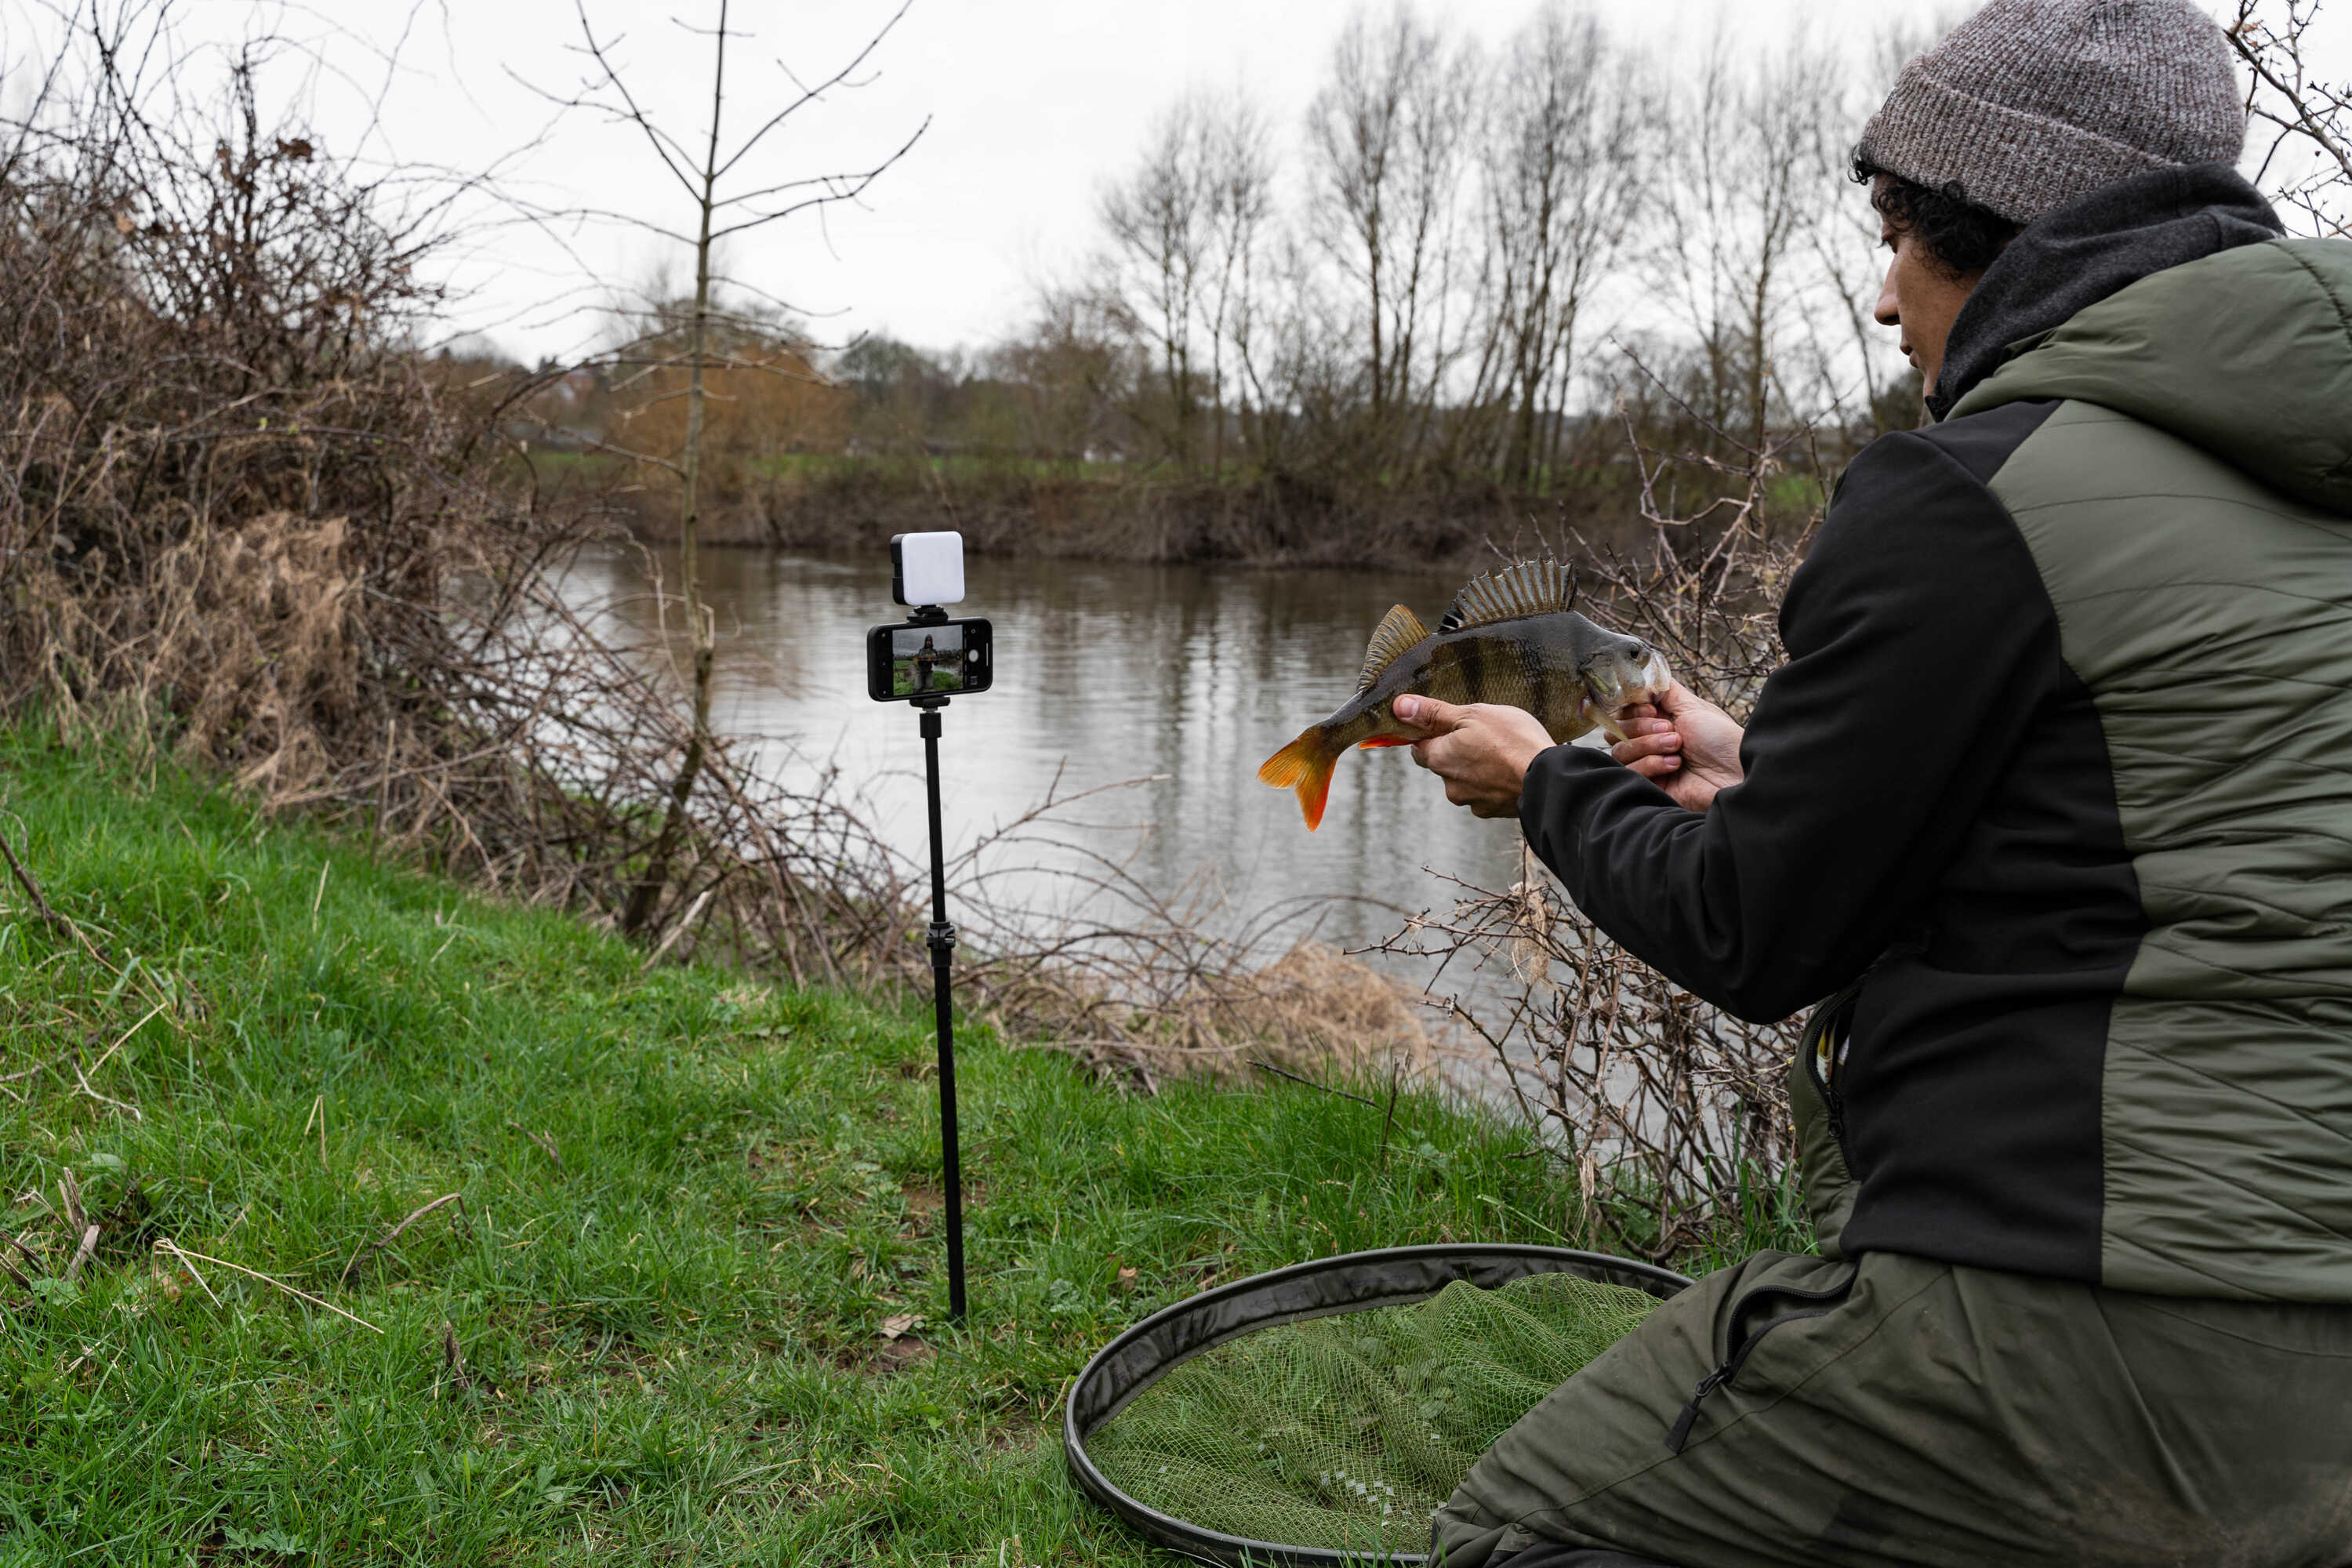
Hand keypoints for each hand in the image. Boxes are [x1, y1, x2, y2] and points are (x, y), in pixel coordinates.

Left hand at [1393, 695, 1553, 818]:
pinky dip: (1495, 782)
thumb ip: (1434, 713)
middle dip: (1458, 751)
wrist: (1548, 779)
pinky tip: (1512, 769)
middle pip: (1445, 764)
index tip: (1448, 725)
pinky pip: (1488, 793)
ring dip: (1479, 767)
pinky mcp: (1493, 811)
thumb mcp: (1472, 715)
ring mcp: (1472, 801)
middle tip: (1484, 735)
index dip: (1431, 734)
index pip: (1419, 747)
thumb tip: (1399, 707)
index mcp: (1439, 759)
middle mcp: (1450, 785)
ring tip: (1504, 752)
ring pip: (1467, 779)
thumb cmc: (1511, 741)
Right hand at [1609, 681, 1745, 812]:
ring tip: (1677, 748)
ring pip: (1621, 751)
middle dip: (1643, 728)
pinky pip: (1631, 772)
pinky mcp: (1650, 785)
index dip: (1632, 710)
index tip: (1651, 710)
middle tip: (1672, 732)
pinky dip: (1652, 765)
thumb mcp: (1692, 706)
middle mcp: (1651, 741)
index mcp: (1660, 721)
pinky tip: (1675, 765)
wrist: (1736, 773)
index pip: (1624, 712)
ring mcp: (1649, 764)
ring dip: (1650, 746)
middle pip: (1617, 731)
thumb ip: (1665, 690)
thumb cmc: (1722, 739)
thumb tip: (1646, 673)